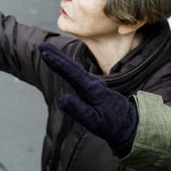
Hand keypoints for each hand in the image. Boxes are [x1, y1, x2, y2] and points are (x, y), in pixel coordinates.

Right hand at [40, 42, 137, 156]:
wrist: (128, 123)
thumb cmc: (112, 125)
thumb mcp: (95, 122)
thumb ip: (79, 110)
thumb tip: (62, 99)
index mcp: (91, 90)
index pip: (72, 73)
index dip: (58, 63)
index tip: (45, 52)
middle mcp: (92, 83)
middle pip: (72, 66)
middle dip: (56, 56)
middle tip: (42, 46)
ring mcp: (93, 83)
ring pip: (74, 68)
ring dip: (61, 59)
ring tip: (47, 51)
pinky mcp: (92, 86)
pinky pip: (77, 73)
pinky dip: (67, 66)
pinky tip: (62, 63)